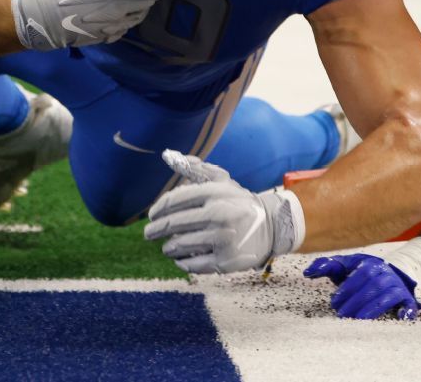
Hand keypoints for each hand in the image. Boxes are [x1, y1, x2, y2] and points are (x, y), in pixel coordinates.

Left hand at [143, 150, 300, 273]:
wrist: (272, 226)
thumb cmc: (238, 202)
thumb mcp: (222, 180)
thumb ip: (195, 168)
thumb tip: (168, 155)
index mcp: (214, 192)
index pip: (174, 201)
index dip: (158, 209)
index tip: (152, 216)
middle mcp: (218, 214)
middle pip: (172, 224)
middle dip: (155, 230)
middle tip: (148, 234)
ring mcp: (222, 239)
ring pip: (179, 245)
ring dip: (168, 247)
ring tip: (168, 246)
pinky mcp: (225, 261)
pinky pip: (191, 264)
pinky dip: (181, 262)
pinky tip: (180, 258)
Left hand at [304, 253, 420, 319]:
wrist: (387, 273)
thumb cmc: (359, 272)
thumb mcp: (344, 267)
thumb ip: (326, 266)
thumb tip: (307, 272)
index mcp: (370, 263)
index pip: (361, 274)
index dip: (348, 288)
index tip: (334, 302)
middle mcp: (386, 273)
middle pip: (373, 286)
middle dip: (357, 301)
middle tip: (342, 315)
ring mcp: (397, 286)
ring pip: (387, 297)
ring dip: (373, 309)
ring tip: (358, 320)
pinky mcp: (406, 299)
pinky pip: (409, 305)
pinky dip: (407, 311)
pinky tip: (400, 318)